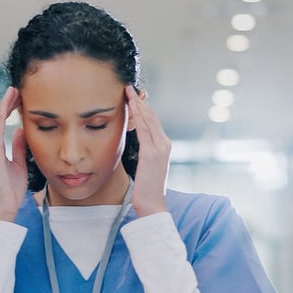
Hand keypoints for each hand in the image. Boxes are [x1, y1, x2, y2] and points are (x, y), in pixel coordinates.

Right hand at [0, 87, 27, 221]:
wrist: (3, 209)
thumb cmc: (10, 191)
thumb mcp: (19, 164)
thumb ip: (18, 147)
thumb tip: (21, 130)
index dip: (7, 109)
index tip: (17, 97)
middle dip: (5, 103)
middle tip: (15, 89)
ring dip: (3, 106)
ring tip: (12, 93)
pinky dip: (0, 120)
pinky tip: (6, 109)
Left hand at [126, 86, 169, 216]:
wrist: (153, 205)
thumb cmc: (147, 188)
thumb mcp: (147, 166)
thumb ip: (145, 152)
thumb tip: (137, 143)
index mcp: (164, 146)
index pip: (153, 121)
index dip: (143, 107)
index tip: (132, 96)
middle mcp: (165, 144)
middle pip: (151, 116)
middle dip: (139, 101)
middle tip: (128, 88)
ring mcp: (159, 148)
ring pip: (148, 119)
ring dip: (137, 104)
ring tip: (127, 92)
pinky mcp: (151, 154)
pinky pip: (144, 130)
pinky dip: (137, 116)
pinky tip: (131, 107)